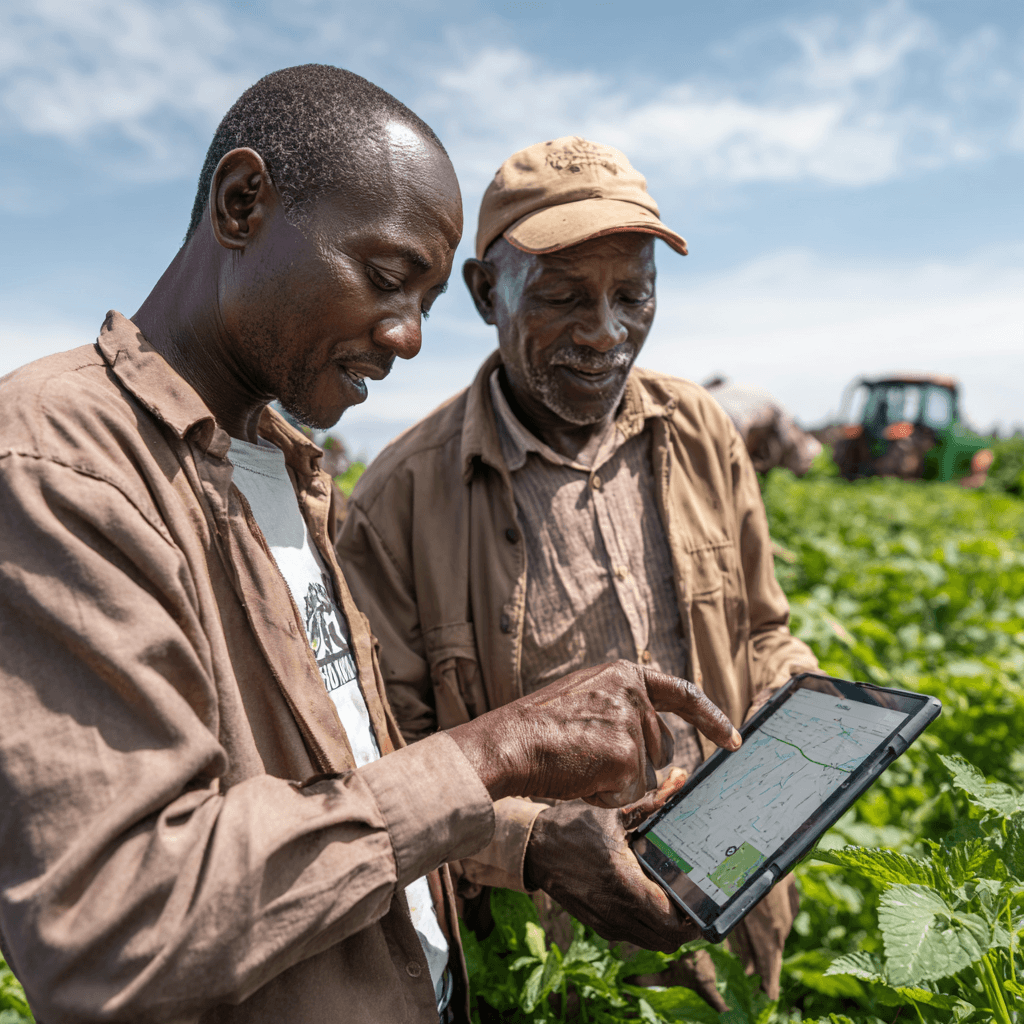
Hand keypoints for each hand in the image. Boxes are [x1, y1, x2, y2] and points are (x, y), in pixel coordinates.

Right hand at [448, 660, 739, 806]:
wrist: (507, 743)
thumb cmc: (537, 727)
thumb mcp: (584, 699)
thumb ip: (621, 708)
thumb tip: (660, 747)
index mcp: (623, 674)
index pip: (683, 693)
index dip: (711, 719)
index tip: (734, 740)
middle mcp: (633, 692)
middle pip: (660, 748)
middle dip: (632, 764)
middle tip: (586, 758)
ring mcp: (631, 723)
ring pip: (644, 775)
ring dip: (615, 781)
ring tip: (576, 763)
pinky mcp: (626, 755)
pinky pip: (628, 795)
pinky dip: (603, 796)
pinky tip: (578, 778)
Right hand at [522, 771, 698, 952]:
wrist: (536, 848)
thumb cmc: (574, 827)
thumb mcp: (614, 812)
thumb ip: (652, 801)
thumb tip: (681, 778)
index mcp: (622, 883)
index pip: (669, 921)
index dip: (693, 918)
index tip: (703, 902)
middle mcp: (615, 910)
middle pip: (666, 940)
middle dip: (686, 927)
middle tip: (695, 903)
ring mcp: (606, 922)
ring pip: (652, 943)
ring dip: (668, 929)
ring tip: (676, 903)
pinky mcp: (599, 925)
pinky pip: (634, 936)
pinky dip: (649, 927)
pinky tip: (651, 901)